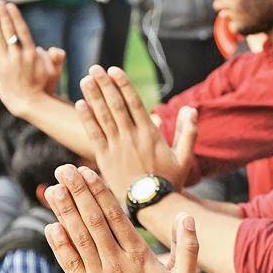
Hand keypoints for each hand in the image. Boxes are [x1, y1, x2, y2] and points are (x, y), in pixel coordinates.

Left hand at [0, 0, 60, 115]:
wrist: (29, 103)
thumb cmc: (44, 86)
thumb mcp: (55, 72)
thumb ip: (56, 58)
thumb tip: (55, 49)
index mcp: (32, 55)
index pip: (22, 31)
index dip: (15, 17)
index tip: (10, 6)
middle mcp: (18, 56)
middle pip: (9, 31)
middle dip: (3, 15)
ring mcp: (7, 62)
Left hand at [44, 165, 198, 272]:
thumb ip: (189, 244)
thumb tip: (186, 215)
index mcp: (138, 256)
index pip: (115, 216)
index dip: (99, 192)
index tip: (88, 172)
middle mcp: (115, 263)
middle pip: (93, 221)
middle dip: (78, 193)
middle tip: (65, 169)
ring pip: (78, 239)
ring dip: (64, 212)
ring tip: (53, 189)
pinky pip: (70, 264)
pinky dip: (60, 245)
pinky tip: (51, 226)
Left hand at [76, 65, 196, 200]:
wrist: (152, 204)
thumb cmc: (170, 181)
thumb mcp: (184, 157)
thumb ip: (188, 132)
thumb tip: (191, 109)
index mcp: (150, 134)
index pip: (134, 103)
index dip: (123, 85)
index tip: (114, 70)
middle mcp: (131, 137)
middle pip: (115, 105)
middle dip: (105, 85)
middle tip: (95, 68)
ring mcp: (116, 147)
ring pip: (103, 117)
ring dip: (93, 97)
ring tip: (86, 80)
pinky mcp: (104, 159)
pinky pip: (94, 135)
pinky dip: (87, 119)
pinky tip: (81, 105)